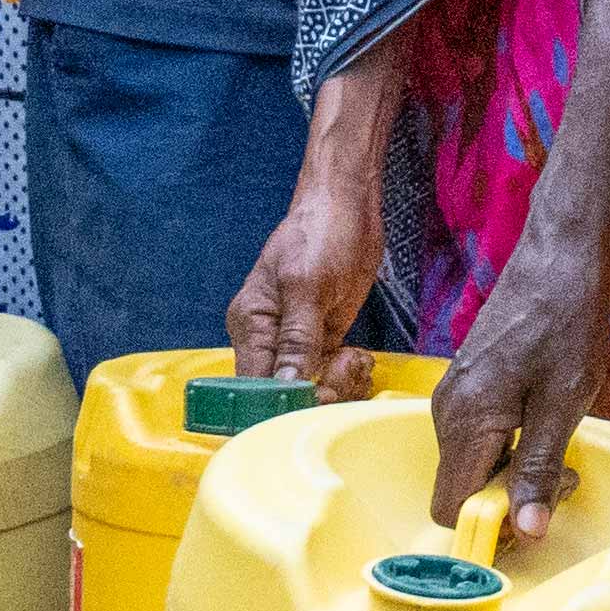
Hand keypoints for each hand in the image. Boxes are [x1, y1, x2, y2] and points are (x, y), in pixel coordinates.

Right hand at [230, 162, 397, 395]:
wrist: (347, 207)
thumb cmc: (320, 234)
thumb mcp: (307, 284)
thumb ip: (297, 338)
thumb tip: (286, 384)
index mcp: (250, 326)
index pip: (253, 387)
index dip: (283, 403)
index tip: (316, 396)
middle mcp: (268, 341)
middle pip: (283, 396)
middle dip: (318, 393)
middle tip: (345, 368)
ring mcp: (296, 344)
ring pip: (311, 390)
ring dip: (339, 385)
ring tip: (355, 359)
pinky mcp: (323, 342)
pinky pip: (331, 377)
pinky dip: (348, 375)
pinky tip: (359, 356)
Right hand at [424, 192, 609, 534]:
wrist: (558, 258)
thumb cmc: (566, 324)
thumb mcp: (563, 404)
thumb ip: (539, 470)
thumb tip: (528, 531)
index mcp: (465, 421)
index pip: (450, 507)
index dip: (492, 526)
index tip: (538, 513)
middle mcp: (446, 412)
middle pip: (461, 489)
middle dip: (510, 498)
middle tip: (565, 475)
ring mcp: (452, 396)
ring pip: (471, 464)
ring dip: (512, 471)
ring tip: (560, 442)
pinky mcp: (466, 384)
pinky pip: (476, 438)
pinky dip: (507, 446)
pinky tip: (543, 421)